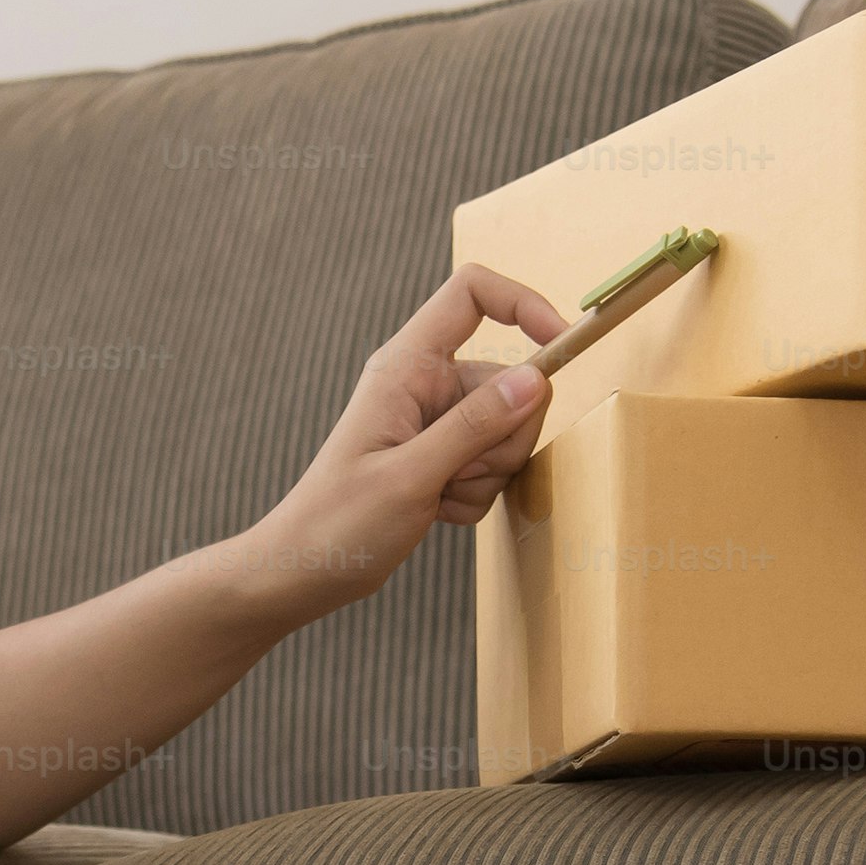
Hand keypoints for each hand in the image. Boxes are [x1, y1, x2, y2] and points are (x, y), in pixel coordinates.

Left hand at [224, 266, 567, 622]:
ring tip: (435, 497)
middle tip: (455, 474)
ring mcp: (436, 421)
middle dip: (503, 438)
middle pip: (510, 380)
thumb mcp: (411, 474)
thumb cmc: (338, 521)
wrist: (306, 570)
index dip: (523, 304)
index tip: (559, 343)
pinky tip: (435, 511)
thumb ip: (475, 425)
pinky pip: (492, 467)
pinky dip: (474, 495)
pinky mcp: (443, 456)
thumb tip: (536, 380)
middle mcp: (425, 384)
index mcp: (406, 365)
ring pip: (507, 431)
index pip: (471, 294)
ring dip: (485, 475)